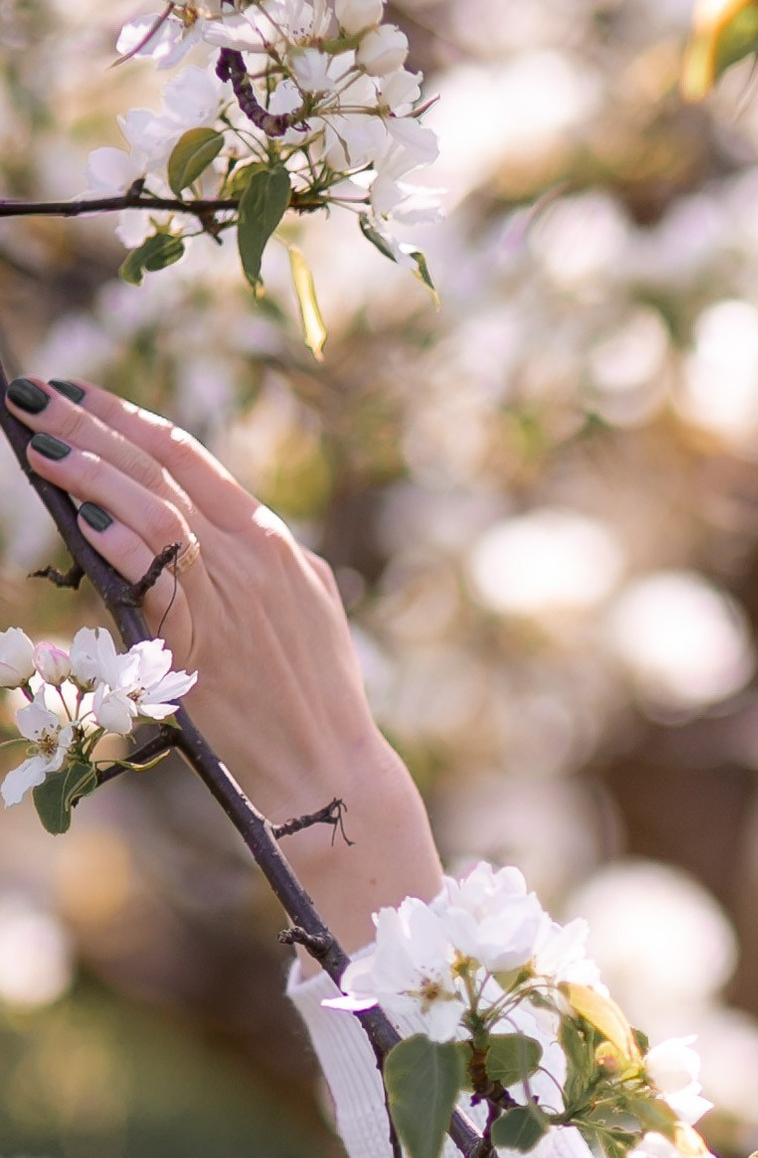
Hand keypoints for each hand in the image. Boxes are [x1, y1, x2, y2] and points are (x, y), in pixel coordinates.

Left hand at [6, 374, 441, 945]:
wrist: (326, 764)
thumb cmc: (313, 691)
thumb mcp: (300, 603)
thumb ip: (250, 558)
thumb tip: (189, 529)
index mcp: (269, 538)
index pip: (186, 456)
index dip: (126, 417)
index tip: (77, 393)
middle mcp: (248, 555)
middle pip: (155, 470)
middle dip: (88, 426)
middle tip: (32, 396)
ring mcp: (226, 595)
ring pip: (149, 512)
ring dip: (88, 472)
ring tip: (38, 444)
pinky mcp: (203, 641)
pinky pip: (154, 580)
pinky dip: (119, 543)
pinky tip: (83, 517)